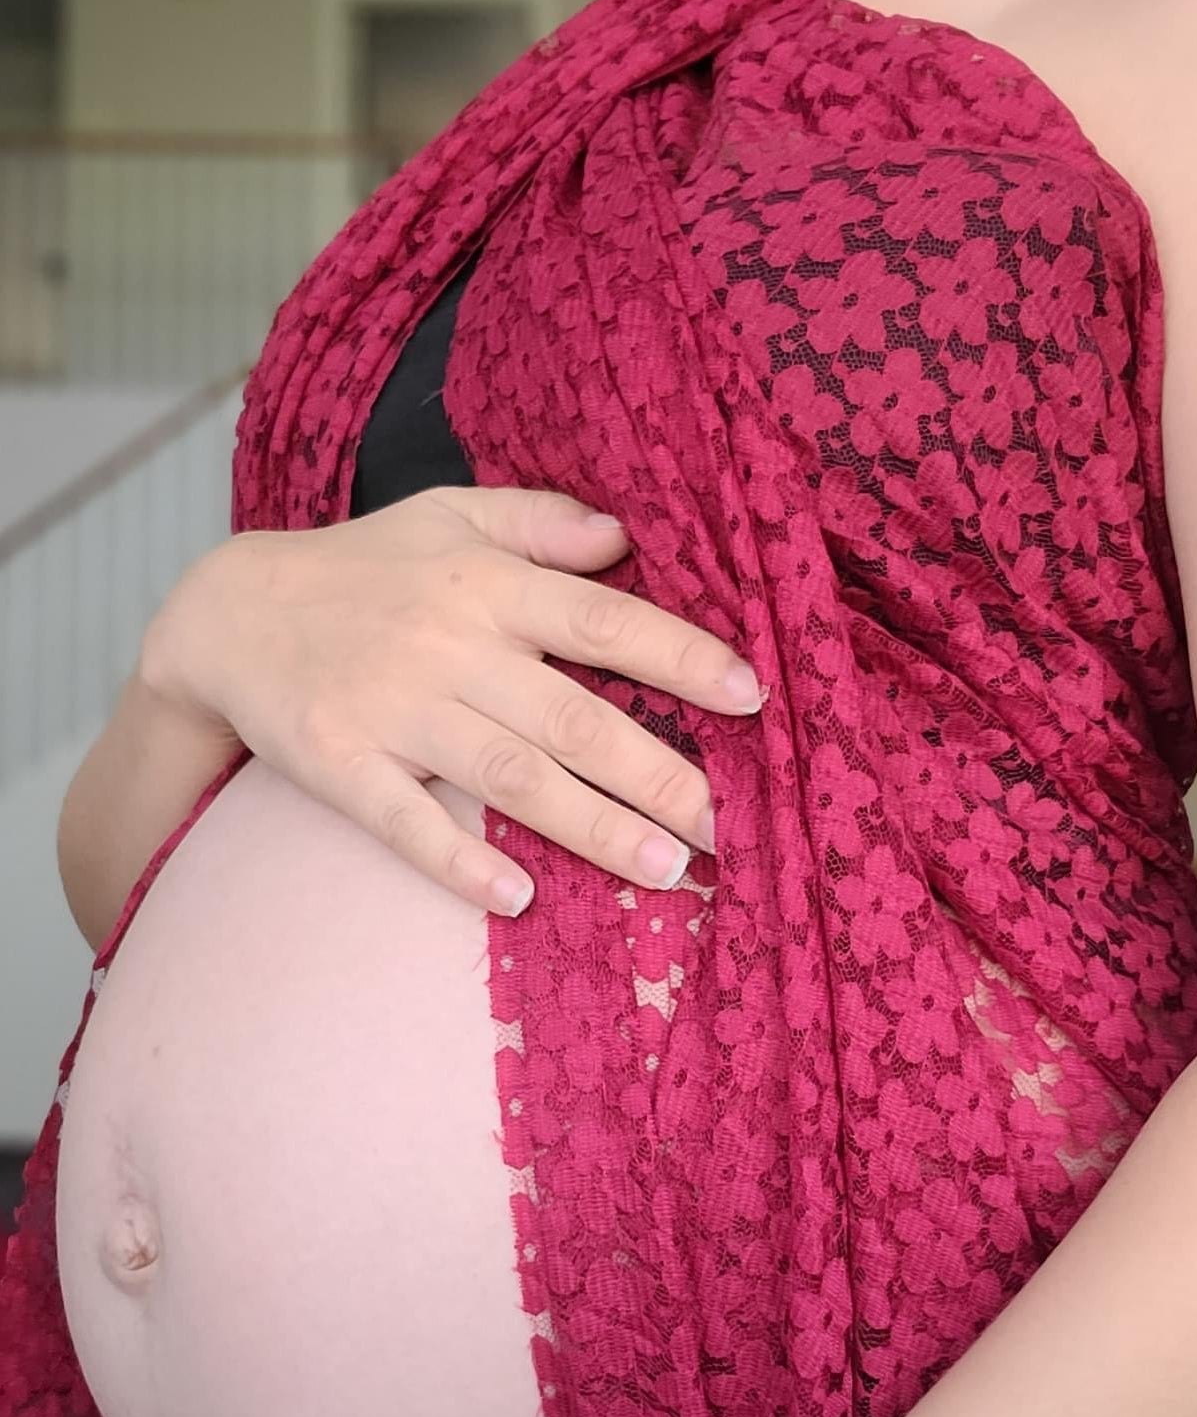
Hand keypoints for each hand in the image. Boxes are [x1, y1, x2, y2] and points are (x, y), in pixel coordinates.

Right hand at [140, 488, 760, 915]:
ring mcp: (394, 711)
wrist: (226, 614)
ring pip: (509, 777)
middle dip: (659, 774)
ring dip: (592, 827)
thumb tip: (625, 535)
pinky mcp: (341, 765)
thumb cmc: (360, 568)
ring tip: (667, 871)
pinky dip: (459, 862)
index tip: (751, 697)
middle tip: (730, 827)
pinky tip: (518, 899)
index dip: (680, 657)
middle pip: (572, 718)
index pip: (602, 621)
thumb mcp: (446, 518)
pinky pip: (406, 821)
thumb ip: (538, 522)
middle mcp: (449, 648)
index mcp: (486, 587)